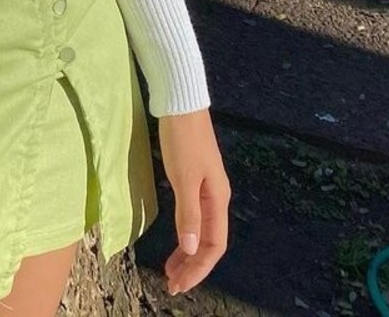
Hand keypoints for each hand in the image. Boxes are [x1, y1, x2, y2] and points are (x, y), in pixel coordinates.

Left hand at [157, 108, 230, 295]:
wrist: (181, 104)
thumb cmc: (183, 140)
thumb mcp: (183, 178)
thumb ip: (187, 213)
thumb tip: (190, 248)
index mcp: (218, 199)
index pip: (213, 245)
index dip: (198, 268)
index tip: (178, 285)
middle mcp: (216, 197)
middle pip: (208, 241)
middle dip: (192, 265)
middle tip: (171, 284)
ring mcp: (206, 187)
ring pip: (201, 229)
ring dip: (187, 251)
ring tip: (170, 269)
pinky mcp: (194, 177)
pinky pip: (193, 215)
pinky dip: (184, 232)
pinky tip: (176, 239)